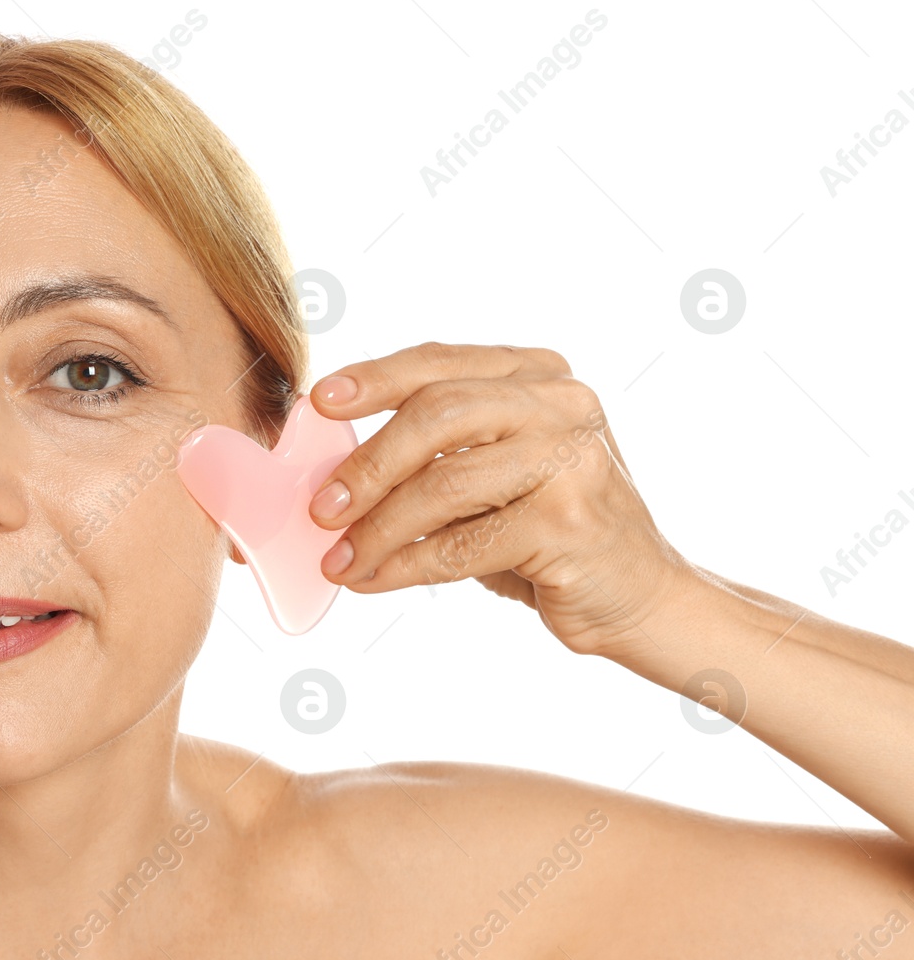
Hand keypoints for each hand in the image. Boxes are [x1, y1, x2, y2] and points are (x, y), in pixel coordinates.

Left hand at [306, 342, 692, 660]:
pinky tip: (373, 580)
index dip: (374, 379)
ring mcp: (573, 459)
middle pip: (438, 416)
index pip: (440, 363)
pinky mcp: (571, 523)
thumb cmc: (546, 532)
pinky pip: (463, 544)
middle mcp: (562, 403)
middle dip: (367, 464)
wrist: (641, 595)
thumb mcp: (494, 474)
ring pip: (445, 485)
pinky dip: (406, 566)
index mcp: (537, 376)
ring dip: (378, 528)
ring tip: (339, 558)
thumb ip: (434, 453)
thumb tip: (329, 468)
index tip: (317, 402)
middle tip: (321, 507)